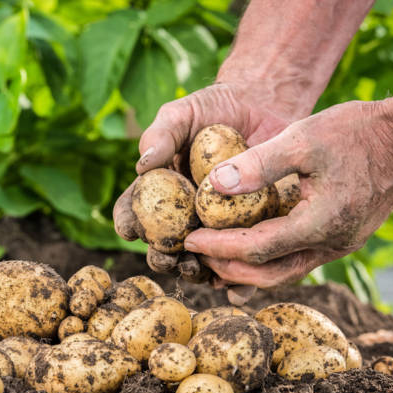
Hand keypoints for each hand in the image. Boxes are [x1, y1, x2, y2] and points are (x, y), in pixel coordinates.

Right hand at [113, 83, 292, 289]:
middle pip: (164, 247)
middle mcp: (183, 215)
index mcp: (159, 192)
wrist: (264, 106)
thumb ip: (161, 134)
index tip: (131, 229)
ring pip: (200, 262)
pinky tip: (238, 287)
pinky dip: (238, 282)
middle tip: (169, 257)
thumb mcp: (183, 113)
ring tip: (201, 270)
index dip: (128, 223)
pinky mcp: (250, 232)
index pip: (133, 212)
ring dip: (196, 273)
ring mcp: (216, 227)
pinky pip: (241, 262)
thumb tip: (143, 164)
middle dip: (162, 258)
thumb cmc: (214, 108)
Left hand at [183, 99, 392, 287]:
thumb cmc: (356, 130)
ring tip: (213, 257)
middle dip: (227, 267)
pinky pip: (297, 259)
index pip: (257, 248)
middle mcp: (332, 244)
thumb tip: (214, 186)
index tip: (188, 240)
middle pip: (268, 273)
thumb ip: (259, 163)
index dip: (219, 247)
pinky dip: (267, 259)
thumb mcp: (303, 137)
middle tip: (195, 253)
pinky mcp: (341, 238)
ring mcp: (339, 245)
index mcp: (321, 223)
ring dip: (246, 269)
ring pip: (284, 272)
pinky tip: (245, 250)